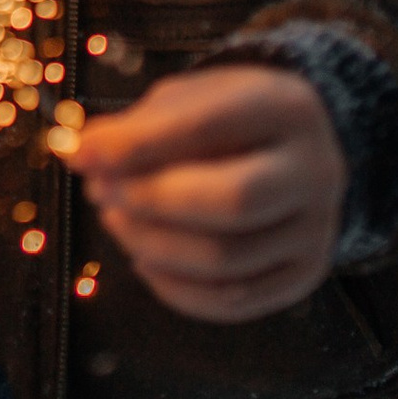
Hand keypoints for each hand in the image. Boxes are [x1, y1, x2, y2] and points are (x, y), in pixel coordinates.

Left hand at [67, 64, 345, 322]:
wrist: (299, 150)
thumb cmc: (229, 118)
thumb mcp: (190, 98)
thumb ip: (139, 124)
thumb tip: (83, 154)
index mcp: (286, 108)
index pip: (208, 128)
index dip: (137, 146)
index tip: (80, 154)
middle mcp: (316, 172)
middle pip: (231, 202)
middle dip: (150, 201)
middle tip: (101, 191)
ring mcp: (317, 231)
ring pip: (227, 260)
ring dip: (152, 245)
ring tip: (114, 218)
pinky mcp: (304, 276)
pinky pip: (233, 301)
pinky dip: (175, 288)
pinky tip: (143, 259)